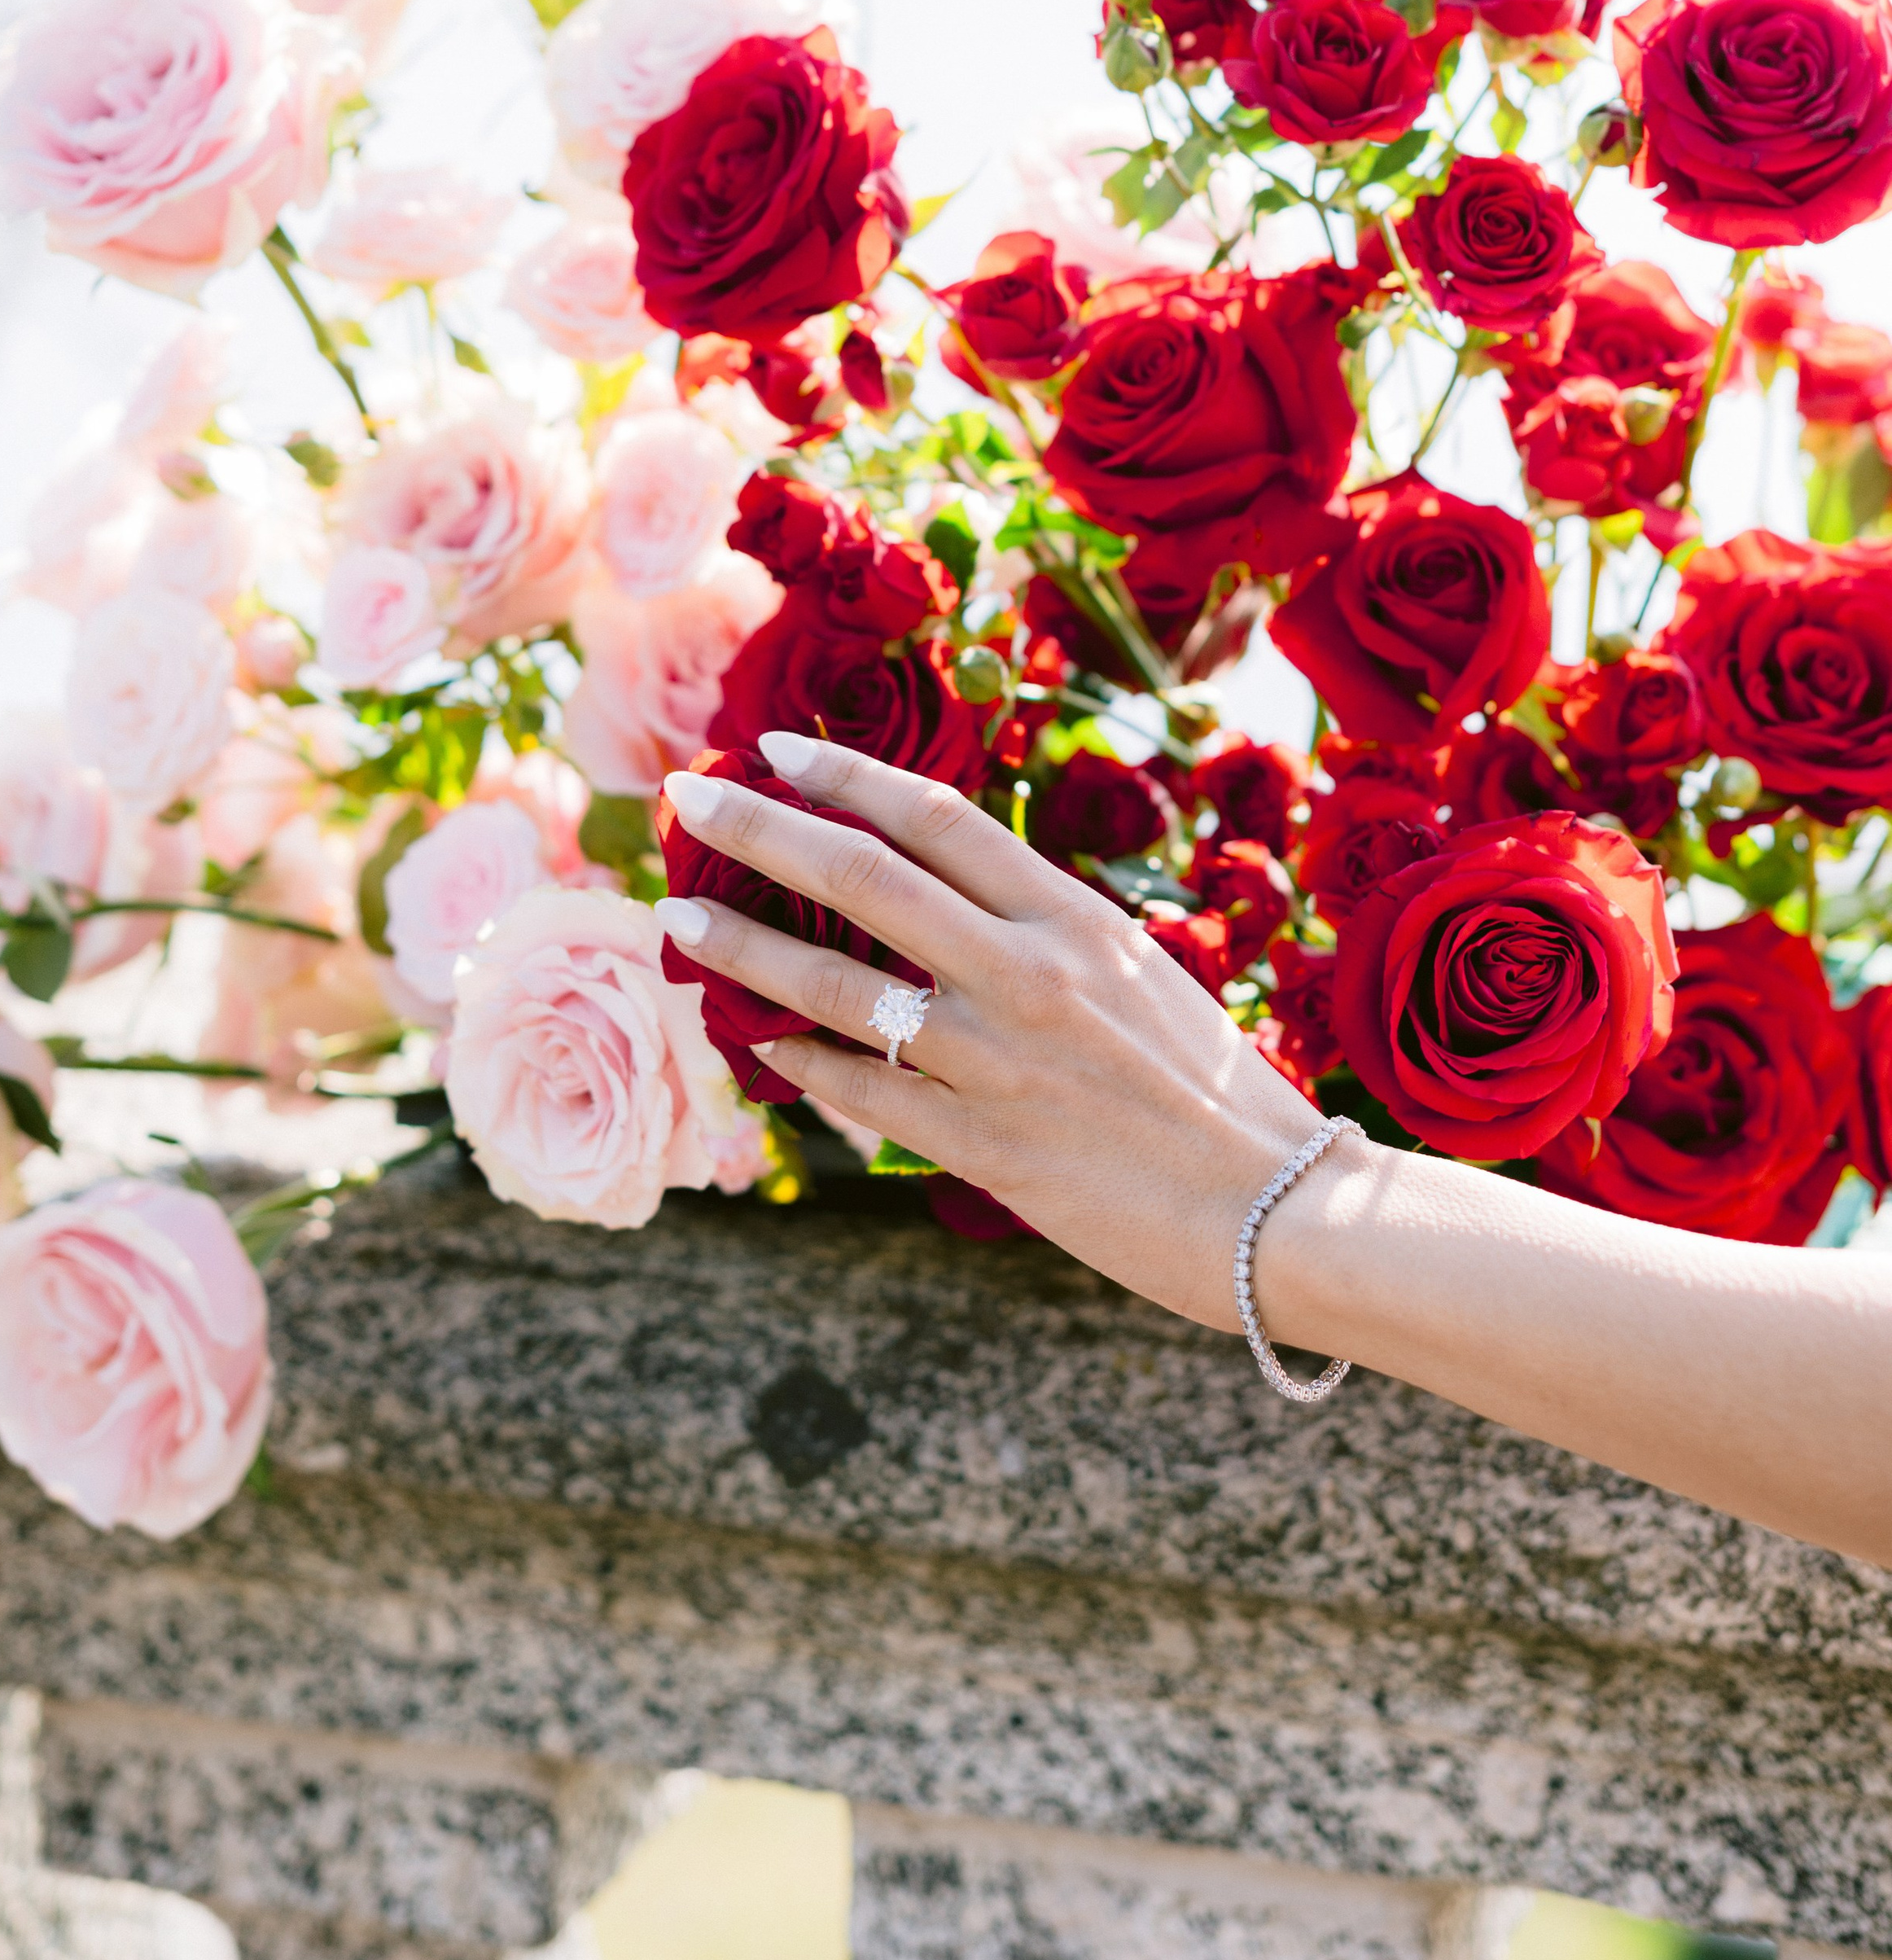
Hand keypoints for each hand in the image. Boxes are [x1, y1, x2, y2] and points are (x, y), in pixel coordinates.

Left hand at [657, 729, 1326, 1332]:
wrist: (1281, 1211)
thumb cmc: (1221, 1094)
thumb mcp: (1139, 976)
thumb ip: (1045, 936)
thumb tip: (950, 902)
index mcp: (1076, 920)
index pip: (939, 817)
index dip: (848, 773)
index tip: (775, 747)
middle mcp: (1029, 975)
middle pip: (866, 877)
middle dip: (762, 829)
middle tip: (687, 795)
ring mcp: (998, 1064)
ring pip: (838, 989)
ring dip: (745, 947)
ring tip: (679, 917)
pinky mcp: (982, 1150)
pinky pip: (863, 1093)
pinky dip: (800, 1064)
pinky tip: (754, 1043)